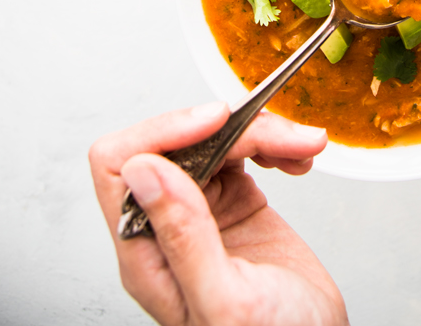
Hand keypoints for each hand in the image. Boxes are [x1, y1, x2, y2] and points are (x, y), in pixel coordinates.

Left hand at [90, 103, 347, 325]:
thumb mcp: (227, 299)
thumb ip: (184, 235)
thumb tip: (142, 170)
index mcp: (145, 252)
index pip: (119, 164)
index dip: (162, 132)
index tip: (215, 122)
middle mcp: (165, 226)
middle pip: (177, 143)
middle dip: (231, 128)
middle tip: (278, 136)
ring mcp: (200, 212)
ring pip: (215, 140)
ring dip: (262, 132)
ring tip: (301, 147)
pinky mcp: (235, 202)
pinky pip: (244, 150)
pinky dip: (274, 144)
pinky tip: (297, 159)